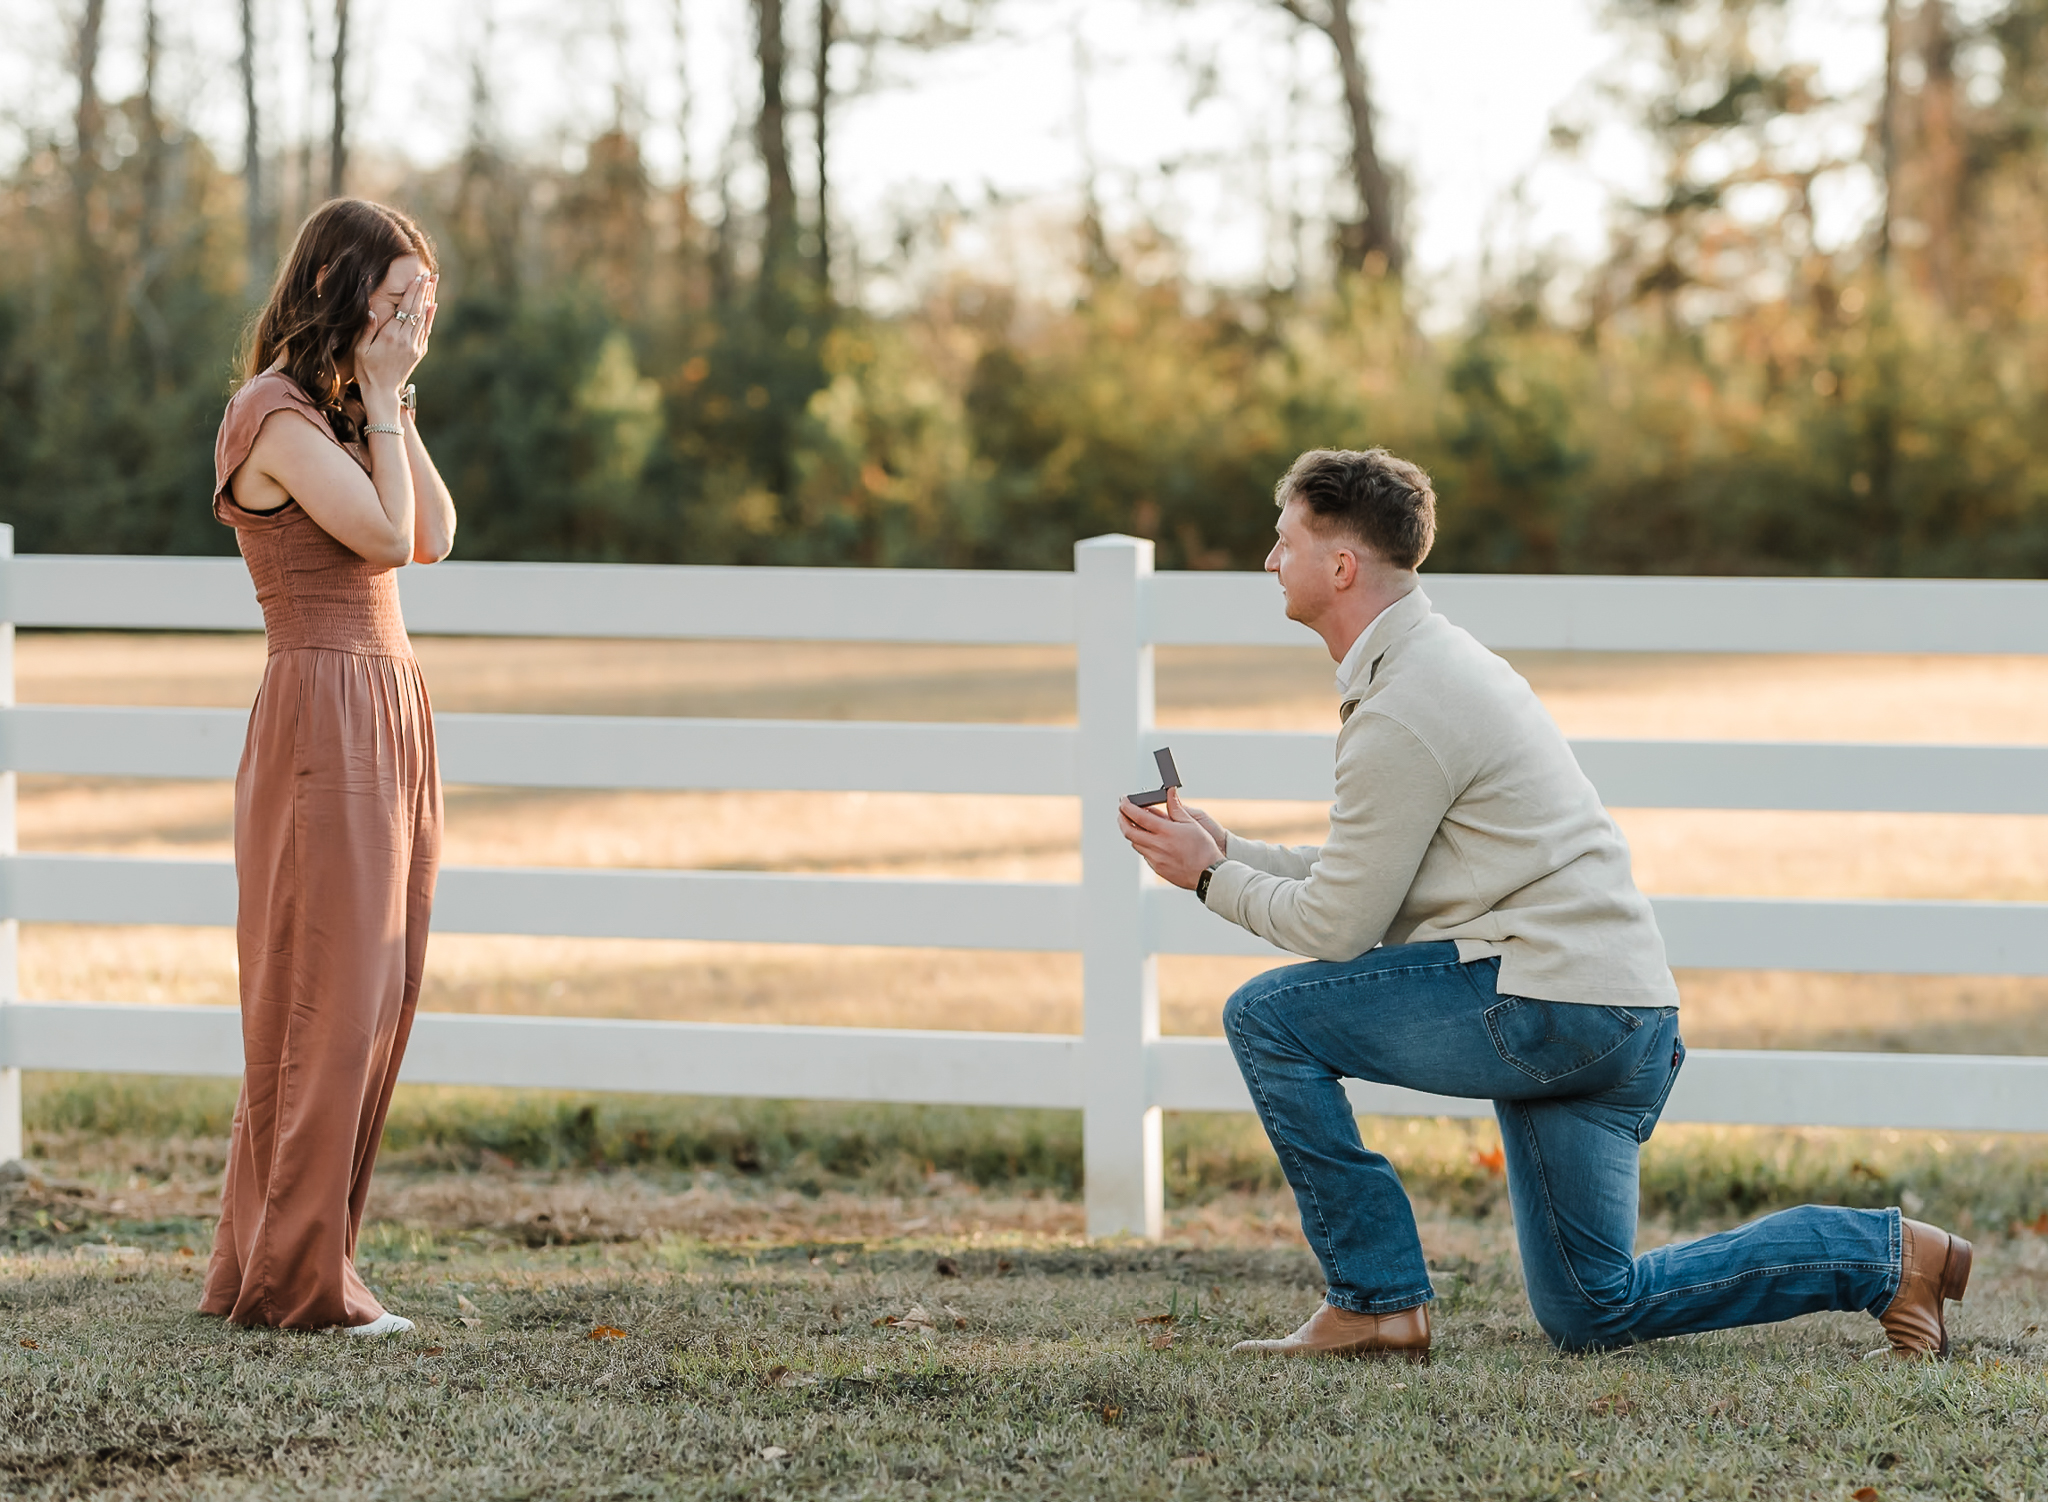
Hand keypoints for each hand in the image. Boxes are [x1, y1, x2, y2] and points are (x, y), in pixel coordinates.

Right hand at [354, 273, 435, 413]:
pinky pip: (426, 331)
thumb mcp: (360, 349)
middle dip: (424, 291)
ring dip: (428, 300)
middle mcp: (406, 340)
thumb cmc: (366, 370)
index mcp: (391, 337)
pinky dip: (430, 317)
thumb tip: (371, 310)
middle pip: (418, 311)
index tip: (417, 278)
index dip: (412, 293)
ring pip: (424, 319)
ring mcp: (415, 346)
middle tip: (430, 275)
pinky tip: (432, 305)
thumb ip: (366, 329)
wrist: (382, 392)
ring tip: (433, 284)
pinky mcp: (419, 352)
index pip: (405, 310)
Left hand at [1118, 787, 1223, 889]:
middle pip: (1129, 831)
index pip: (1138, 816)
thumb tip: (1170, 791)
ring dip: (1132, 832)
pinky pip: (1144, 854)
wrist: (1208, 874)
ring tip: (1137, 824)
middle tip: (1122, 812)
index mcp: (1165, 831)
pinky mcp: (1157, 868)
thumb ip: (1176, 807)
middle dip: (1122, 819)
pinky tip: (1151, 840)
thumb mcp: (1192, 823)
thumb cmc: (1203, 848)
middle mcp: (1157, 845)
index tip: (1123, 801)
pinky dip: (1143, 844)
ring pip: (1135, 843)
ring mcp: (1155, 859)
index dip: (1127, 807)